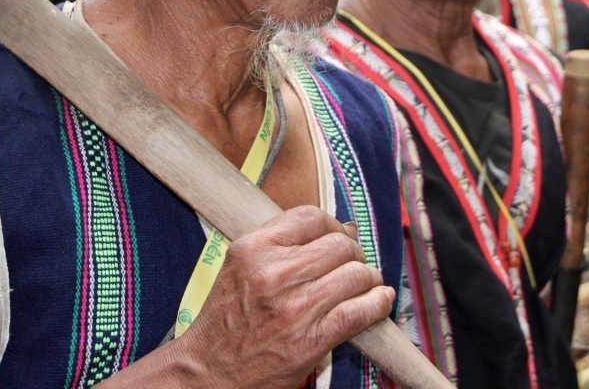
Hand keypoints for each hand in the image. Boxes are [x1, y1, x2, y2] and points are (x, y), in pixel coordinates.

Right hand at [174, 206, 393, 388]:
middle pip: (340, 245)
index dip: (334, 225)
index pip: (311, 217)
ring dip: (369, 279)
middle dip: (355, 254)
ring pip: (355, 275)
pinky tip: (379, 300)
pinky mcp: (310, 341)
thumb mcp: (240, 266)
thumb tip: (343, 229)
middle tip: (354, 265)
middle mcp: (274, 274)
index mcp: (253, 250)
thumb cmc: (227, 319)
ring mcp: (294, 309)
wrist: (209, 372)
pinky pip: (359, 312)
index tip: (340, 237)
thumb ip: (283, 243)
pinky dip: (377, 303)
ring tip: (366, 285)